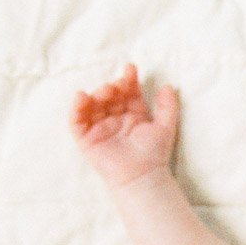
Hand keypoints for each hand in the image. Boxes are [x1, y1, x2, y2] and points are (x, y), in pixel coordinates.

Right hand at [70, 62, 179, 187]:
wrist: (143, 176)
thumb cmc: (154, 154)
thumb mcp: (165, 126)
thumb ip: (168, 106)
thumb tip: (168, 86)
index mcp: (133, 114)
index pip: (128, 93)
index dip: (128, 80)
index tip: (130, 69)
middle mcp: (115, 119)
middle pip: (109, 97)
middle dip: (112, 87)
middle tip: (117, 85)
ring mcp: (99, 128)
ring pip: (93, 105)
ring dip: (97, 94)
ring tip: (106, 91)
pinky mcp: (86, 139)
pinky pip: (77, 121)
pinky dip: (77, 108)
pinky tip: (82, 96)